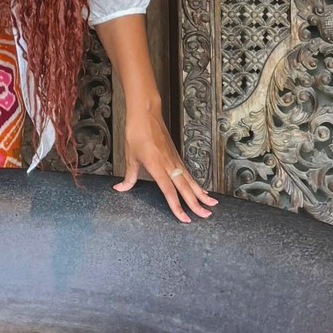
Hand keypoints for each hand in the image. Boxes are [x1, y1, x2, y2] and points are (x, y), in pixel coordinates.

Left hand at [113, 104, 217, 222]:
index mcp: (156, 166)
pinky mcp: (176, 156)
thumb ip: (129, 176)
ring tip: (212, 205)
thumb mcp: (130, 156)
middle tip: (206, 216)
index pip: (168, 191)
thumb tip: (121, 188)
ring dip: (201, 194)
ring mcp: (174, 160)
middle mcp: (169, 164)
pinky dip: (196, 183)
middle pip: (185, 188)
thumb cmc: (137, 133)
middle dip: (196, 203)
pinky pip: (188, 173)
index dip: (176, 206)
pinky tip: (201, 190)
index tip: (184, 218)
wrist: (146, 114)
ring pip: (190, 180)